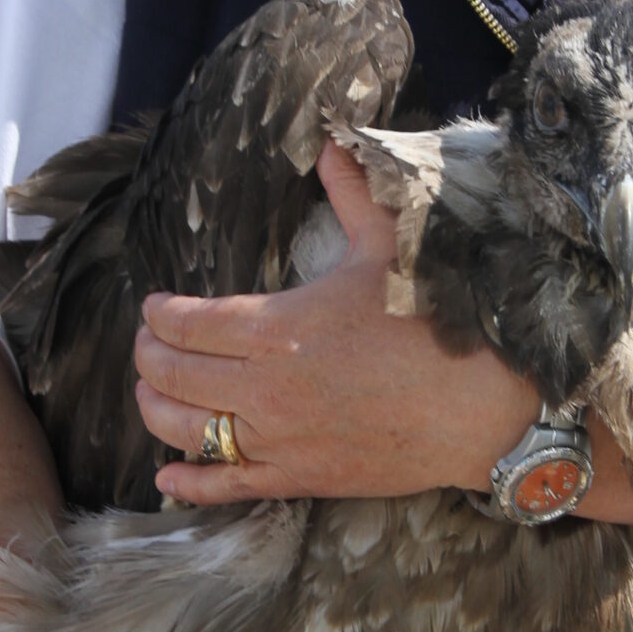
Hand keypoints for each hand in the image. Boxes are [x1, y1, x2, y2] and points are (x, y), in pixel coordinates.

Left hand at [136, 140, 535, 503]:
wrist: (485, 411)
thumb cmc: (438, 326)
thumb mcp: (392, 248)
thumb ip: (353, 194)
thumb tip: (333, 145)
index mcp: (278, 327)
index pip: (187, 322)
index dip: (159, 312)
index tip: (155, 305)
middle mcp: (264, 387)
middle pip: (171, 373)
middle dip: (148, 355)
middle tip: (148, 342)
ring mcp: (278, 438)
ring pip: (184, 428)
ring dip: (156, 408)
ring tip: (153, 390)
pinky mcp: (299, 479)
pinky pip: (226, 486)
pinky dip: (189, 481)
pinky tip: (168, 474)